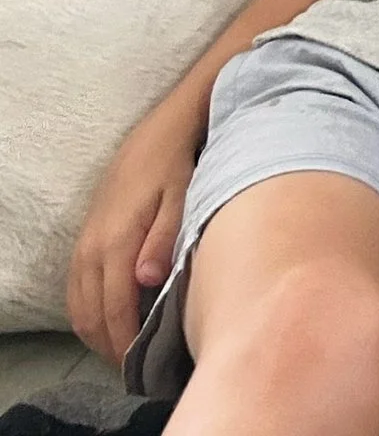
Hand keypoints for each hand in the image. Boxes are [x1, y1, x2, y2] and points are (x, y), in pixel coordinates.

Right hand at [67, 108, 194, 360]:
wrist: (162, 130)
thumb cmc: (179, 165)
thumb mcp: (183, 197)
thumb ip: (165, 240)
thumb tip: (146, 282)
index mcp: (116, 242)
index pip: (115, 310)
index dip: (126, 343)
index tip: (144, 366)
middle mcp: (92, 248)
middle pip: (93, 316)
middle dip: (111, 347)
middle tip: (138, 367)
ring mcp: (84, 244)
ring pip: (79, 307)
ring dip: (97, 334)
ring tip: (124, 351)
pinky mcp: (85, 239)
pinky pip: (76, 290)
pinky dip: (87, 314)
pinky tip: (108, 321)